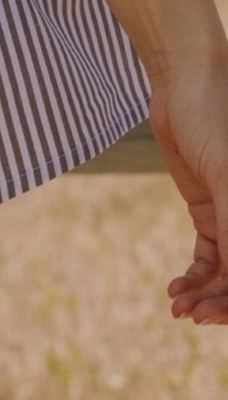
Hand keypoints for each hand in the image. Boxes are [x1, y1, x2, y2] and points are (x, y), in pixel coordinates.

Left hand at [150, 55, 227, 322]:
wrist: (183, 82)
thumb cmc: (216, 118)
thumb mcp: (226, 175)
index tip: (219, 316)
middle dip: (225, 302)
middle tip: (191, 317)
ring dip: (206, 294)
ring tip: (178, 308)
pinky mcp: (210, 208)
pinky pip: (210, 255)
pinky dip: (194, 275)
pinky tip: (176, 288)